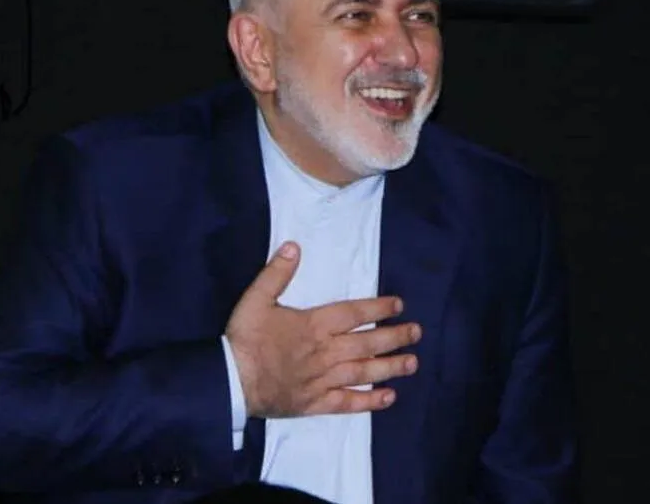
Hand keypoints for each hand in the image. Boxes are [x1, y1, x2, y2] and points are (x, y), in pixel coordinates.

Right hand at [224, 241, 420, 418]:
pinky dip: (370, 400)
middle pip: (368, 343)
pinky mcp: (317, 403)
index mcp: (314, 324)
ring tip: (412, 363)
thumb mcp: (255, 299)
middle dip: (395, 336)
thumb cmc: (245, 338)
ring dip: (391, 366)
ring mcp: (324, 379)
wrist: (233, 380)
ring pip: (365, 372)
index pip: (354, 313)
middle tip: (416, 333)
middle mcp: (327, 351)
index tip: (398, 305)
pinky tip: (388, 397)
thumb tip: (294, 246)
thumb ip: (276, 273)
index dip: (378, 307)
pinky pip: (349, 402)